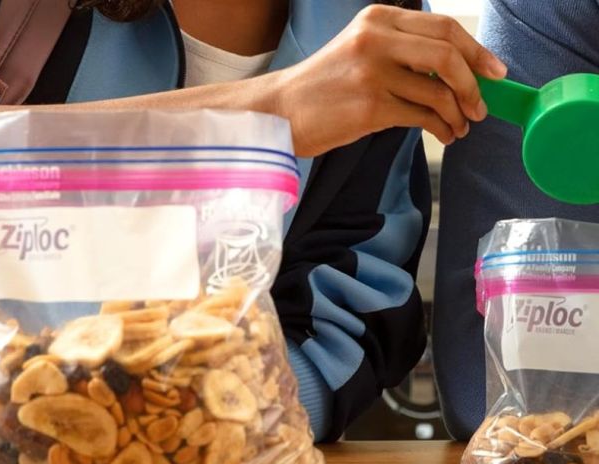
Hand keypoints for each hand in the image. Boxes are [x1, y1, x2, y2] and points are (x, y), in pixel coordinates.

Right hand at [265, 4, 506, 155]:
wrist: (279, 112)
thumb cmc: (321, 88)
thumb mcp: (358, 51)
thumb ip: (400, 51)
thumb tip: (456, 70)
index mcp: (376, 20)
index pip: (442, 27)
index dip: (476, 50)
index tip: (494, 71)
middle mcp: (374, 40)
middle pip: (448, 54)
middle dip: (474, 83)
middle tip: (482, 105)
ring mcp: (372, 73)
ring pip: (439, 90)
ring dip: (458, 113)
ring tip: (460, 127)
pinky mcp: (370, 107)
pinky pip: (423, 116)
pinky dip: (441, 128)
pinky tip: (443, 135)